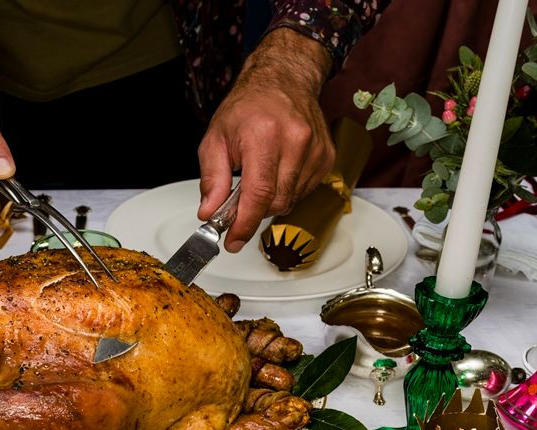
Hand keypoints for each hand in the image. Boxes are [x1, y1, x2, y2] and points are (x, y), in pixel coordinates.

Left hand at [198, 28, 335, 251]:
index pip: (258, 194)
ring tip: (258, 178)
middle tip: (237, 206)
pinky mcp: (327, 156)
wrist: (283, 80)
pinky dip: (287, 191)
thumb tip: (209, 213)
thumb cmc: (247, 108)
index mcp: (264, 135)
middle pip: (276, 202)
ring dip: (270, 201)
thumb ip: (212, 179)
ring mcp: (316, 150)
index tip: (232, 241)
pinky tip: (277, 171)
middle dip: (254, 212)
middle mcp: (295, 141)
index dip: (244, 224)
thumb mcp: (216, 139)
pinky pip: (304, 191)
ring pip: (291, 200)